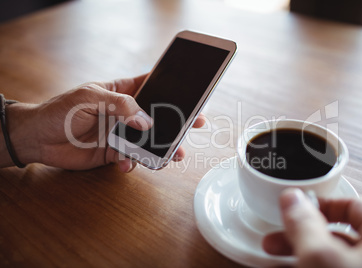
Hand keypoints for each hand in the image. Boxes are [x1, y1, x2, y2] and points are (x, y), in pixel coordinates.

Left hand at [3, 74, 205, 170]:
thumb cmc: (60, 111)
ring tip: (174, 154)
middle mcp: (124, 113)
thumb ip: (119, 106)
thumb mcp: (89, 98)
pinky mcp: (113, 152)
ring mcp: (120, 133)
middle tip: (195, 124)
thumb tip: (146, 121)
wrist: (39, 139)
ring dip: (162, 147)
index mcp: (119, 92)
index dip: (170, 88)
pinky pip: (131, 158)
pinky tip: (128, 164)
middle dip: (176, 121)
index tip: (190, 93)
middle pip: (156, 116)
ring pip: (148, 140)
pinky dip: (134, 163)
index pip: (150, 85)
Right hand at [263, 188, 361, 267]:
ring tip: (272, 258)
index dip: (321, 203)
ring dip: (299, 253)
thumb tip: (291, 197)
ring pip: (331, 257)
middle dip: (300, 233)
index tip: (295, 208)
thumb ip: (304, 224)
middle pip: (338, 234)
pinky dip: (307, 267)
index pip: (355, 206)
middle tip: (274, 239)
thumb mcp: (321, 257)